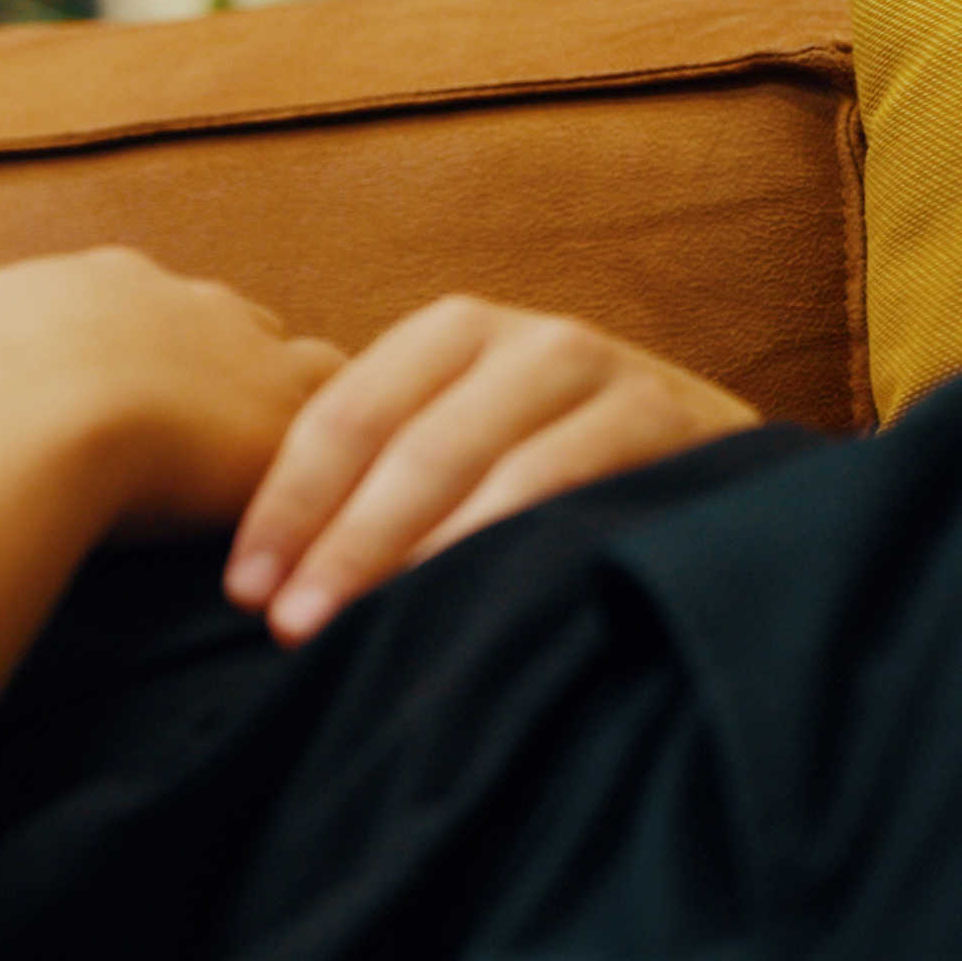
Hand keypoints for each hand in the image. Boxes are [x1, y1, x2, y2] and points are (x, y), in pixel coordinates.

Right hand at [0, 248, 346, 535]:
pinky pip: (342, 419)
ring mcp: (242, 352)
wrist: (5, 432)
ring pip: (300, 364)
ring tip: (272, 478)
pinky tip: (308, 502)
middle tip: (200, 442)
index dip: (145, 352)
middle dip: (222, 371)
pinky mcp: (285, 415)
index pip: (145, 305)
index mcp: (98, 283)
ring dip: (285, 410)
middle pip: (230, 324)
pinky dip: (331, 456)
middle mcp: (180, 300)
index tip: (131, 401)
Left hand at [224, 296, 759, 644]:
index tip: (245, 590)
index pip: (342, 416)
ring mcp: (605, 369)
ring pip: (484, 466)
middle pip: (407, 445)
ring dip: (412, 555)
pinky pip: (567, 484)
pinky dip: (505, 543)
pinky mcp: (669, 416)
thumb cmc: (555, 461)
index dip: (286, 505)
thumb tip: (264, 570)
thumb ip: (380, 473)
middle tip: (289, 625)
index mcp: (451, 333)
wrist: (715, 460)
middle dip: (340, 542)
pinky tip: (466, 604)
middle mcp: (526, 337)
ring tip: (357, 627)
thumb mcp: (463, 443)